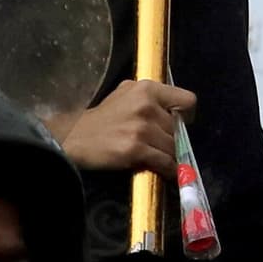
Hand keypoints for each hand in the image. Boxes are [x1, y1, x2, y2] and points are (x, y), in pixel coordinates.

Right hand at [61, 79, 192, 176]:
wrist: (75, 137)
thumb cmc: (103, 117)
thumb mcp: (126, 94)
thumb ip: (150, 97)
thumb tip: (176, 111)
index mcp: (147, 89)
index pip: (187, 100)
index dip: (186, 115)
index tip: (180, 124)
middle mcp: (147, 106)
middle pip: (178, 129)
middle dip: (173, 139)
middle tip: (162, 145)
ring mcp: (142, 128)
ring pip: (173, 147)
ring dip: (170, 157)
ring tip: (162, 159)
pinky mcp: (136, 149)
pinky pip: (165, 163)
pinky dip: (169, 170)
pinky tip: (166, 172)